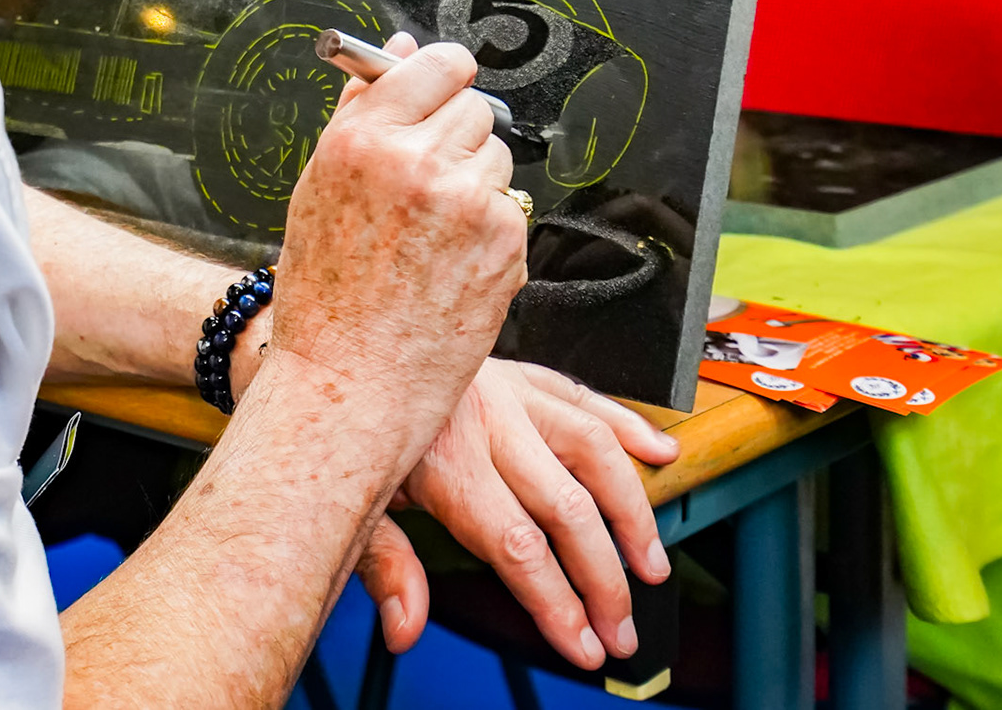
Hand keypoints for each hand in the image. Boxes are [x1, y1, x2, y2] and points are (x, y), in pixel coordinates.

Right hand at [269, 33, 528, 470]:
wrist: (351, 385)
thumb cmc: (327, 298)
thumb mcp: (319, 188)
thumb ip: (362, 110)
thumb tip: (399, 49)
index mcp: (362, 138)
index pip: (437, 63)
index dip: (444, 78)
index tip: (442, 90)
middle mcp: (416, 160)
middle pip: (475, 108)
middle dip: (457, 139)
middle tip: (424, 191)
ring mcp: (467, 200)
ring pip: (498, 158)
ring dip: (476, 185)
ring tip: (430, 237)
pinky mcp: (505, 240)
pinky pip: (511, 209)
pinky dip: (490, 232)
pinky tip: (449, 266)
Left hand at [354, 360, 679, 668]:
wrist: (340, 355)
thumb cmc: (347, 432)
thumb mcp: (350, 503)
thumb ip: (385, 567)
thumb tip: (406, 630)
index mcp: (444, 459)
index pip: (518, 546)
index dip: (559, 604)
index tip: (584, 646)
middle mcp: (486, 421)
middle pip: (567, 508)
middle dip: (604, 580)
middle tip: (622, 630)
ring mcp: (509, 391)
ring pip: (593, 447)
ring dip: (631, 509)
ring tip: (652, 562)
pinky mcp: (519, 373)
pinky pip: (584, 395)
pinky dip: (628, 424)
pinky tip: (660, 452)